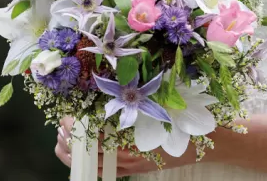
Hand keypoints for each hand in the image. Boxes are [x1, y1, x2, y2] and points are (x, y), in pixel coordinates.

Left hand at [55, 117, 197, 176]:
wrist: (206, 144)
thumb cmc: (182, 122)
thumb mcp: (156, 110)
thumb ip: (132, 107)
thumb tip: (108, 94)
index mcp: (131, 142)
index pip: (93, 139)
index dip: (76, 129)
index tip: (67, 117)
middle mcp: (128, 159)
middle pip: (88, 155)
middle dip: (69, 142)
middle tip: (60, 127)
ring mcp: (131, 167)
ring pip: (92, 167)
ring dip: (74, 155)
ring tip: (62, 141)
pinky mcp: (134, 170)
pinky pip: (105, 172)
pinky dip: (88, 165)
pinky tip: (80, 156)